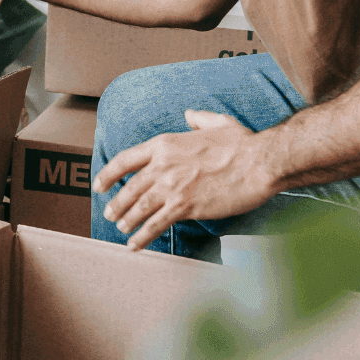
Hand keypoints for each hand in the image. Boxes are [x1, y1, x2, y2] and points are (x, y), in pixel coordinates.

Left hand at [94, 109, 278, 250]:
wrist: (259, 162)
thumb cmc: (242, 144)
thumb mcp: (218, 122)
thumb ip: (199, 118)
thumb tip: (189, 115)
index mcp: (166, 144)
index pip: (126, 159)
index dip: (109, 174)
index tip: (100, 184)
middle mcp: (163, 165)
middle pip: (129, 187)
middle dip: (116, 203)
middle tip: (109, 213)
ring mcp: (172, 187)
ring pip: (138, 207)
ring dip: (126, 220)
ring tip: (121, 228)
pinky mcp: (184, 206)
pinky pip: (155, 224)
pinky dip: (142, 236)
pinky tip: (135, 244)